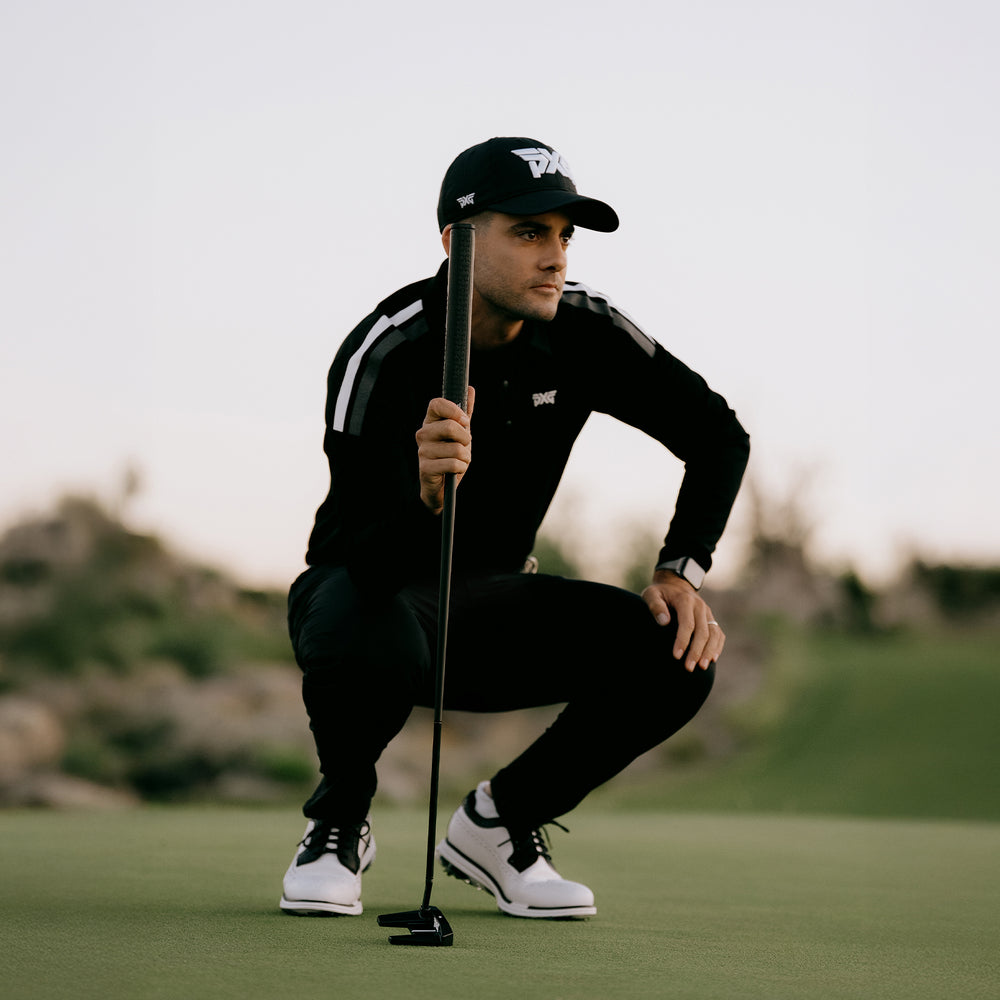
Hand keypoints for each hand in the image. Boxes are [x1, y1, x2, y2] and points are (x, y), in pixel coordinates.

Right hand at [415, 387, 475, 513]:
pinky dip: (461, 469)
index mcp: (430, 422)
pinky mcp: (425, 468)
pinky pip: (453, 464)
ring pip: (456, 448)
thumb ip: (464, 413)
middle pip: (450, 426)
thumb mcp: (460, 434)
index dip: (453, 410)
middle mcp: (423, 434)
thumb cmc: (450, 456)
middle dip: (466, 439)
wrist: (441, 486)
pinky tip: (454, 471)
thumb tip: (469, 389)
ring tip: (458, 461)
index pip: (436, 403)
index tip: (464, 421)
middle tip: (463, 446)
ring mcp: (422, 451)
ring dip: (465, 457)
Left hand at [641, 570, 723, 671]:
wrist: (675, 584)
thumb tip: (664, 622)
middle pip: (703, 632)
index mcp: (685, 600)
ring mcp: (707, 613)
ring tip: (702, 667)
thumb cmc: (660, 593)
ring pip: (714, 634)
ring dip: (709, 652)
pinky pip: (718, 634)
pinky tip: (712, 659)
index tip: (676, 656)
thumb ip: (655, 606)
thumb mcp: (651, 594)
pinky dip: (717, 646)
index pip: (687, 623)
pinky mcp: (711, 619)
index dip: (683, 641)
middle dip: (696, 651)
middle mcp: (700, 607)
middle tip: (688, 668)